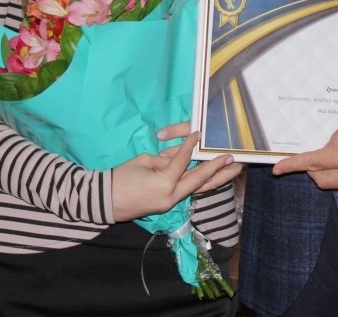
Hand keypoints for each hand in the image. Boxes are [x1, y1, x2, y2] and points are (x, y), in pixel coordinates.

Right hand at [110, 130, 237, 221]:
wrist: (105, 201)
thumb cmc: (120, 178)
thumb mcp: (143, 161)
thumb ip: (164, 160)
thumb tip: (176, 160)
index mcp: (164, 183)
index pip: (183, 161)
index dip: (191, 146)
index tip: (200, 133)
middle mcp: (172, 195)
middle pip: (200, 180)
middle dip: (217, 168)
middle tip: (233, 158)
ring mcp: (171, 203)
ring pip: (198, 189)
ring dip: (216, 179)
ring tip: (233, 170)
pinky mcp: (168, 205)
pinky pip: (188, 192)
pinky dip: (201, 184)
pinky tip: (212, 178)